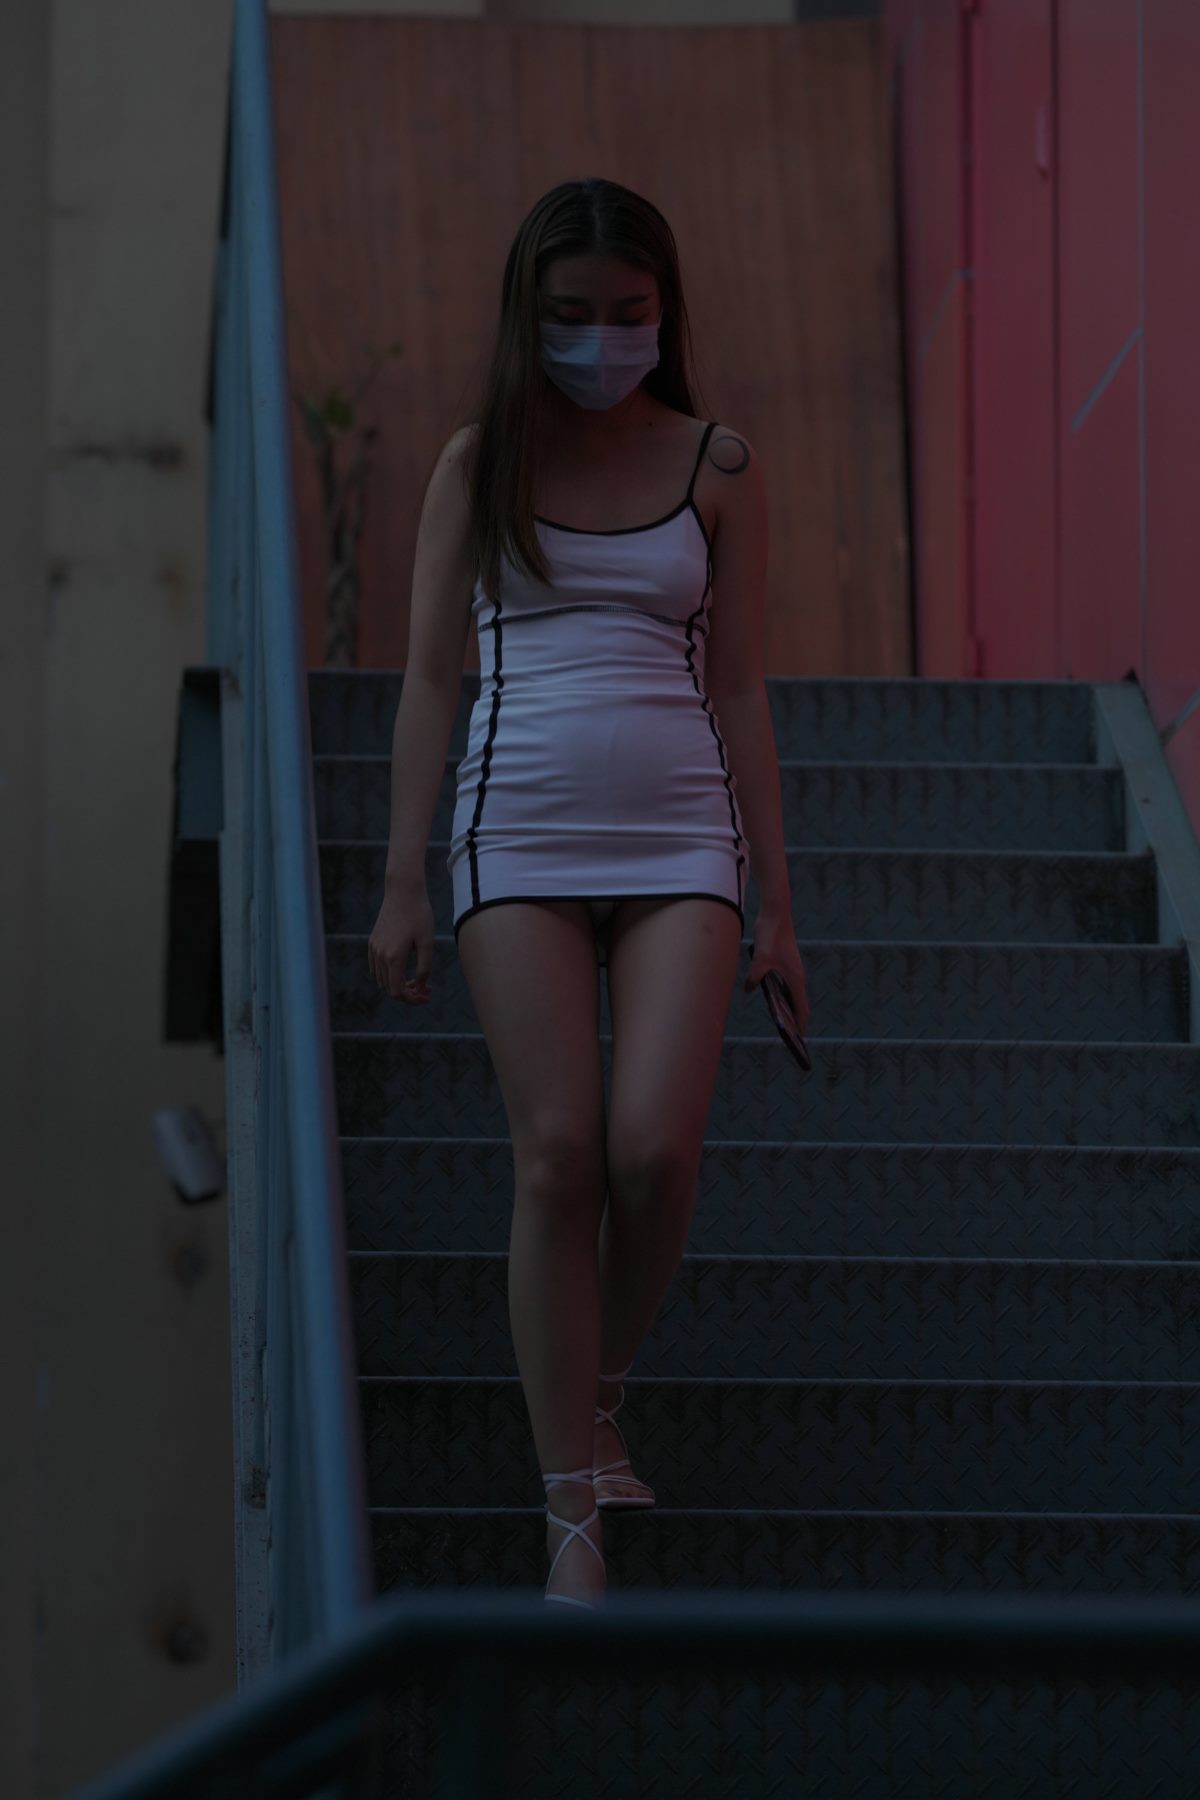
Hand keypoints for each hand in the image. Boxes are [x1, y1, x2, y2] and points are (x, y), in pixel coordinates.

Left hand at [743, 909, 809, 1034]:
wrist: (776, 913)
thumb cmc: (771, 934)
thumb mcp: (761, 958)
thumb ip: (755, 976)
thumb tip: (748, 990)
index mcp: (795, 978)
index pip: (801, 1006)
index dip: (800, 1023)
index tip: (799, 1038)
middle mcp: (796, 975)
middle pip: (798, 1003)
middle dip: (795, 1019)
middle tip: (789, 1035)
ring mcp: (791, 969)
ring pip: (792, 993)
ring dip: (788, 1007)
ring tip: (781, 1022)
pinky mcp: (784, 963)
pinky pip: (786, 985)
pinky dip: (782, 995)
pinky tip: (771, 999)